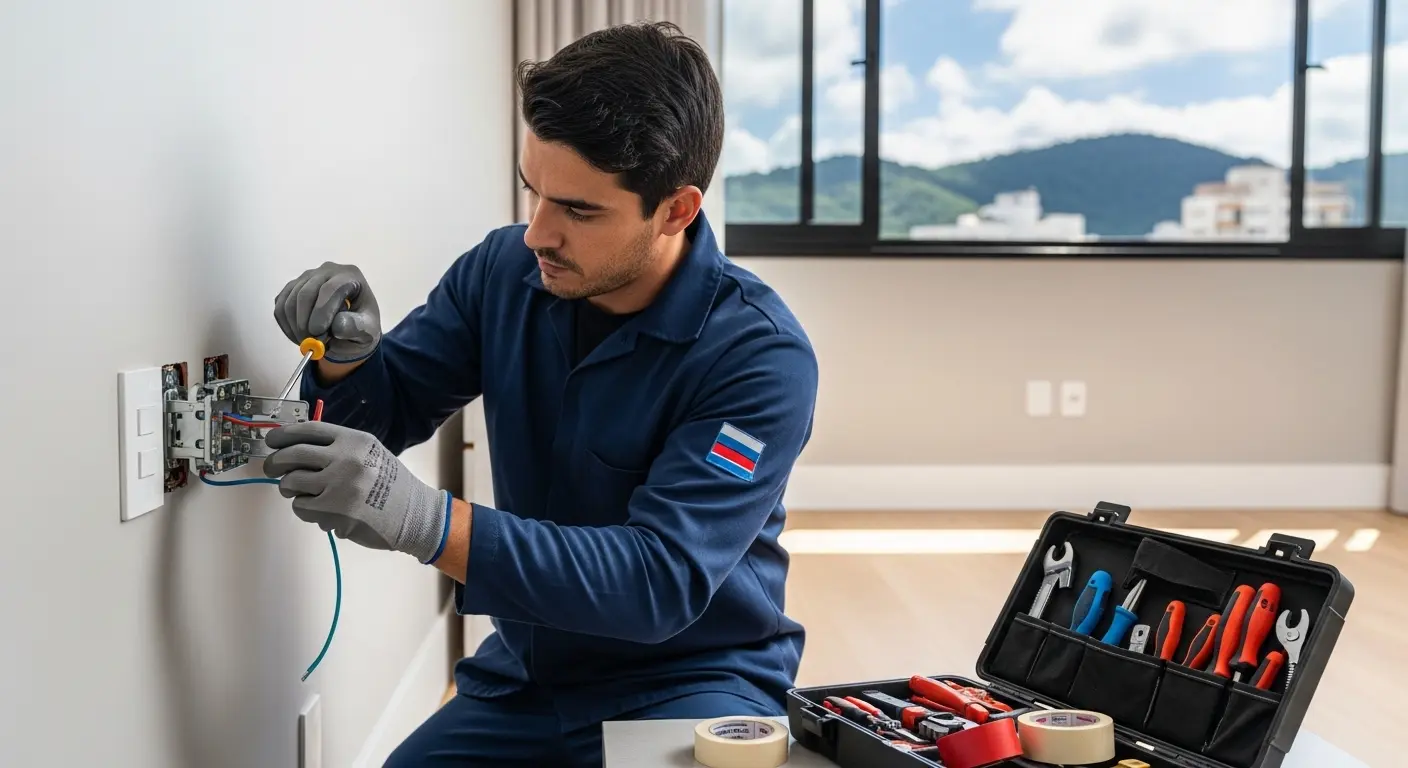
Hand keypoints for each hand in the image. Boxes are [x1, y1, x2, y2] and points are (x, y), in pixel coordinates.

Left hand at [262, 421, 450, 562]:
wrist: (413, 515)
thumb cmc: (391, 485)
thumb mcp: (370, 453)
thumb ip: (338, 448)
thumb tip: (295, 448)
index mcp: (354, 440)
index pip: (308, 431)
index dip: (283, 435)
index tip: (272, 441)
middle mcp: (346, 459)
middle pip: (293, 455)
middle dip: (275, 462)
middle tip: (271, 468)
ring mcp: (339, 485)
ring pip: (291, 482)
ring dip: (288, 487)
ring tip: (296, 490)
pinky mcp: (333, 511)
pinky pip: (300, 506)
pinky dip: (303, 508)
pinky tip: (316, 508)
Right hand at [274, 262, 381, 362]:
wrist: (350, 328)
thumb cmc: (362, 327)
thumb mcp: (369, 331)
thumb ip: (356, 327)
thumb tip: (337, 325)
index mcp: (350, 276)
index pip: (330, 289)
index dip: (322, 311)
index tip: (318, 334)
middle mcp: (326, 271)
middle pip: (306, 293)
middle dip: (305, 322)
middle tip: (311, 343)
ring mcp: (306, 277)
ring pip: (290, 301)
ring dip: (295, 327)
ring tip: (309, 342)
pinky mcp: (291, 288)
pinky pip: (280, 306)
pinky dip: (286, 326)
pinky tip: (299, 337)